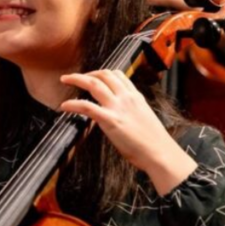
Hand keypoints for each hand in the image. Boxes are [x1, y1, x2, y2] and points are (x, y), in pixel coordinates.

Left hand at [59, 70, 196, 194]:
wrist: (160, 153)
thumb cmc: (153, 141)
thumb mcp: (143, 117)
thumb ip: (130, 110)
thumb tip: (120, 112)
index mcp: (135, 96)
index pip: (118, 75)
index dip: (102, 73)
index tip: (92, 76)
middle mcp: (126, 97)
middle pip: (103, 75)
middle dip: (86, 73)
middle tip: (74, 77)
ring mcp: (118, 107)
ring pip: (93, 84)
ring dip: (76, 79)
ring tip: (64, 80)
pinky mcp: (110, 120)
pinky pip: (87, 107)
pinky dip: (73, 104)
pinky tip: (65, 106)